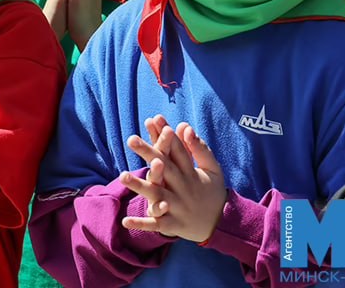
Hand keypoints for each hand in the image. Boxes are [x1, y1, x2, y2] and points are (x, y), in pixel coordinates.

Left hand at [121, 123, 227, 242]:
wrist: (222, 225)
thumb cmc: (212, 191)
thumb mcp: (212, 169)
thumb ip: (199, 148)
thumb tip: (184, 126)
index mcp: (191, 173)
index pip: (178, 150)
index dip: (166, 135)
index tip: (154, 119)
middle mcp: (183, 188)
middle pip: (164, 167)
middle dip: (148, 153)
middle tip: (131, 139)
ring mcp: (177, 207)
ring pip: (156, 195)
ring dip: (139, 186)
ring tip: (122, 176)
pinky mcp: (172, 225)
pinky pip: (155, 224)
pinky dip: (141, 223)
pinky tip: (124, 220)